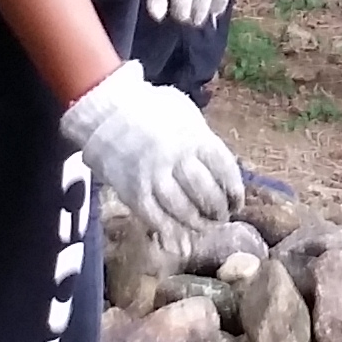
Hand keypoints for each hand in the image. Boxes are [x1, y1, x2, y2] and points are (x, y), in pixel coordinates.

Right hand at [62, 60, 242, 232]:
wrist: (105, 111)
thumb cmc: (149, 107)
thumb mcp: (183, 111)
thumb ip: (202, 137)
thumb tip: (218, 167)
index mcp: (194, 137)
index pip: (224, 170)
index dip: (234, 191)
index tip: (236, 202)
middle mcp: (176, 159)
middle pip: (206, 193)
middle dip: (217, 210)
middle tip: (220, 217)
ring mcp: (153, 176)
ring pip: (182, 209)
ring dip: (196, 223)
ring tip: (202, 226)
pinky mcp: (132, 190)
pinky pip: (154, 217)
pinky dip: (167, 229)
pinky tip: (176, 233)